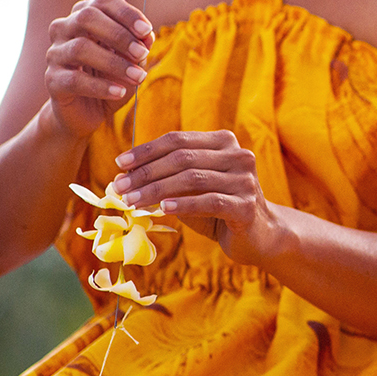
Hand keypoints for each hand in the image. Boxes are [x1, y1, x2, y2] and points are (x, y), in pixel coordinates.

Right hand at [44, 0, 153, 139]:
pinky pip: (74, 79)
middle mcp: (65, 29)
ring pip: (80, 48)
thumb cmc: (113, 77)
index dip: (126, 13)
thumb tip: (147, 36)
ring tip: (138, 77)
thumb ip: (139, 45)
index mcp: (86, 15)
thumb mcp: (132, 60)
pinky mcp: (52, 80)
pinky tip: (120, 92)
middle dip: (119, 35)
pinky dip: (100, 86)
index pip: (104, 1)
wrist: (88, 110)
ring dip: (114, 63)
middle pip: (87, 17)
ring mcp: (55, 53)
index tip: (146, 31)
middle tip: (142, 53)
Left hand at [110, 130, 281, 262]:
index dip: (147, 150)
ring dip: (156, 190)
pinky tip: (162, 209)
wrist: (257, 236)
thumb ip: (167, 177)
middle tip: (119, 186)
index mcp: (224, 142)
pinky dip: (183, 204)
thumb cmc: (217, 210)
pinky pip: (209, 201)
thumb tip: (124, 175)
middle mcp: (239, 156)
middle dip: (146, 172)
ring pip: (192, 178)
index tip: (120, 163)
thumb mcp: (191, 189)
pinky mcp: (247, 206)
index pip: (179, 139)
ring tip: (130, 201)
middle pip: (183, 157)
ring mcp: (245, 180)